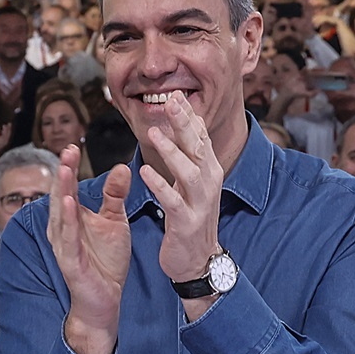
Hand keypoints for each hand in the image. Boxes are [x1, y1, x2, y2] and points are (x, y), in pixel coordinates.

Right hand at [49, 145, 131, 353]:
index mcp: (71, 217)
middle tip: (66, 149)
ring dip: (61, 191)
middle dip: (63, 172)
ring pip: (60, 214)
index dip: (68, 166)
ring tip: (64, 170)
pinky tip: (69, 204)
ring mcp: (64, 245)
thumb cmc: (105, 261)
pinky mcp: (70, 262)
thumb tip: (122, 166)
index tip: (72, 145)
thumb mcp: (114, 222)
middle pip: (60, 195)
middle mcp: (62, 229)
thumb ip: (115, 195)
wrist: (106, 299)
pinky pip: (68, 238)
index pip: (68, 187)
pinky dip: (67, 221)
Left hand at [138, 94, 224, 289]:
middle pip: (198, 147)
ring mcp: (200, 203)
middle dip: (184, 123)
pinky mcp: (187, 222)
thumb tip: (186, 125)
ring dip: (172, 151)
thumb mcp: (193, 184)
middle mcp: (209, 183)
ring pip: (189, 172)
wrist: (199, 260)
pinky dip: (160, 185)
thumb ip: (189, 156)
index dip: (189, 115)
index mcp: (209, 171)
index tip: (176, 93)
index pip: (201, 136)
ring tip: (154, 133)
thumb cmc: (192, 217)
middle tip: (170, 100)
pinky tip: (145, 171)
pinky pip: (173, 200)